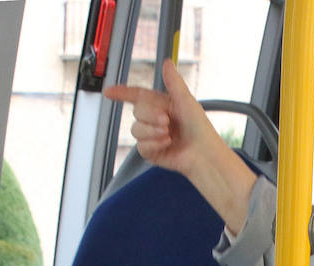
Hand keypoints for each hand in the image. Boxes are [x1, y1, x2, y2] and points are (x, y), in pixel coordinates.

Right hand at [103, 59, 257, 233]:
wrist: (204, 154)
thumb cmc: (200, 129)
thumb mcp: (186, 101)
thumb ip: (174, 82)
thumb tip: (167, 63)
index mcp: (162, 105)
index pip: (137, 95)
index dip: (122, 93)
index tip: (109, 92)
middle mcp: (155, 120)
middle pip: (136, 111)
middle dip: (150, 115)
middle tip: (166, 121)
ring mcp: (152, 136)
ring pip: (136, 129)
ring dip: (152, 131)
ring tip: (169, 134)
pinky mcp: (151, 152)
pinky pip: (141, 146)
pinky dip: (153, 144)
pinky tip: (166, 144)